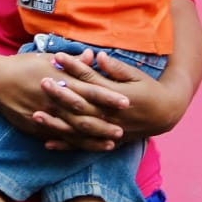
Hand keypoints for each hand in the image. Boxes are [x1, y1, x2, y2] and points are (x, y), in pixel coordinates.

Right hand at [0, 51, 125, 150]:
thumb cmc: (24, 66)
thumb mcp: (48, 59)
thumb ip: (73, 62)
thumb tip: (93, 56)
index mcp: (61, 80)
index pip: (90, 89)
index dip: (109, 97)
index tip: (126, 102)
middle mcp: (56, 100)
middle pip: (85, 113)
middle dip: (105, 122)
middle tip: (124, 128)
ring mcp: (47, 115)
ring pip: (74, 130)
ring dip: (94, 137)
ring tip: (111, 142)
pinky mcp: (38, 127)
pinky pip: (60, 138)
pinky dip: (75, 144)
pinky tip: (88, 147)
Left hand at [35, 50, 170, 148]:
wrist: (165, 114)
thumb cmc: (150, 90)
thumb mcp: (137, 75)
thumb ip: (116, 68)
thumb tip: (97, 56)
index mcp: (117, 96)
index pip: (91, 80)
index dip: (73, 68)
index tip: (57, 57)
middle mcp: (110, 115)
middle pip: (81, 104)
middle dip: (60, 93)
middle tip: (42, 82)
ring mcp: (108, 131)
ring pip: (78, 127)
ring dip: (57, 121)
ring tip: (36, 114)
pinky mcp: (107, 141)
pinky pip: (83, 145)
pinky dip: (66, 144)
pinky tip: (48, 142)